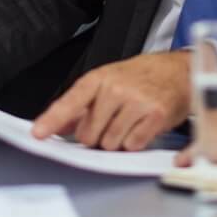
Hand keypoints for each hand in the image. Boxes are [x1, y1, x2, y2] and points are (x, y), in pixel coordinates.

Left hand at [31, 52, 191, 150]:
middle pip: (89, 134)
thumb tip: (54, 127)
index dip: (52, 120)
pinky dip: (135, 142)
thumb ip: (79, 107)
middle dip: (97, 135)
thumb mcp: (107, 82)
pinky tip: (142, 126)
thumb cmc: (140, 77)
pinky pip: (132, 145)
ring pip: (110, 143)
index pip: (71, 101)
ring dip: (117, 140)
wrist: (178, 71)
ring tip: (129, 122)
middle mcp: (116, 88)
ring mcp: (136, 101)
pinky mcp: (155, 116)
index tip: (38, 134)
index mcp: (99, 78)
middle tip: (112, 121)